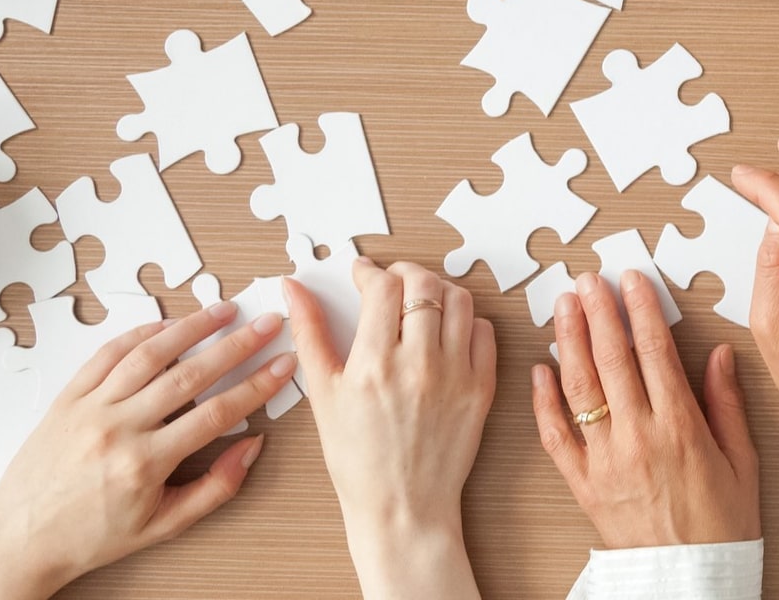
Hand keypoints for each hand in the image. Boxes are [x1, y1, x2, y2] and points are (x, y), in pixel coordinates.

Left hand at [0, 301, 296, 599]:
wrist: (20, 539)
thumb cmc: (90, 537)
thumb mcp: (163, 526)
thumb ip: (215, 488)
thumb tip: (251, 447)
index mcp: (145, 464)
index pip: (217, 413)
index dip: (258, 385)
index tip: (283, 364)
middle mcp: (118, 429)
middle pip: (190, 374)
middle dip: (237, 345)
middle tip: (266, 323)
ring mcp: (90, 409)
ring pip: (149, 355)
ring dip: (191, 327)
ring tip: (223, 311)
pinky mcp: (68, 398)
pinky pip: (108, 355)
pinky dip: (140, 335)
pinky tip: (167, 325)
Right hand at [286, 259, 493, 599]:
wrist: (402, 507)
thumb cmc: (358, 459)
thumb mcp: (323, 395)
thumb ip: (309, 333)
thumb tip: (294, 287)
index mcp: (374, 364)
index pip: (382, 286)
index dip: (369, 271)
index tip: (362, 275)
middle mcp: (419, 364)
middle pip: (424, 284)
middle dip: (404, 273)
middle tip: (390, 285)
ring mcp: (456, 375)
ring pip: (460, 300)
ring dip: (438, 291)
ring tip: (420, 303)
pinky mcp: (482, 388)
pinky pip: (484, 332)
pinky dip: (467, 321)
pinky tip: (446, 333)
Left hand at [531, 270, 758, 547]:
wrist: (690, 581)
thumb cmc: (723, 525)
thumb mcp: (743, 462)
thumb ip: (728, 404)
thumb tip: (720, 354)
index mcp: (681, 427)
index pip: (655, 352)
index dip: (640, 310)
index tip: (632, 281)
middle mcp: (639, 437)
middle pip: (612, 360)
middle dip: (598, 313)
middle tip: (589, 280)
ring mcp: (606, 460)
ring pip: (580, 389)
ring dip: (569, 342)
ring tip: (563, 307)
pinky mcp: (584, 484)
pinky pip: (556, 437)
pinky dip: (543, 402)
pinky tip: (539, 370)